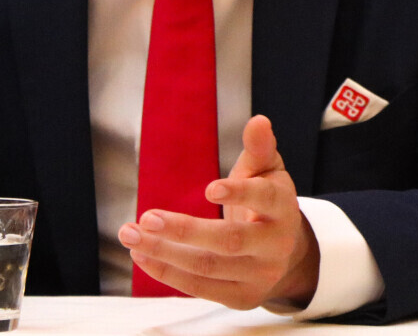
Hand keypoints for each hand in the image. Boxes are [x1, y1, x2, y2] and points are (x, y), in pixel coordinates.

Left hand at [119, 114, 320, 308]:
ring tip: (131, 234)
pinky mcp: (241, 297)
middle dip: (185, 230)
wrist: (285, 255)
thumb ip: (260, 147)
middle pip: (230, 240)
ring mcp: (260, 275)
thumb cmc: (268, 204)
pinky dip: (167, 272)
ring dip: (164, 252)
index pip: (264, 199)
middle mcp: (276, 245)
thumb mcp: (267, 172)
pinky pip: (199, 287)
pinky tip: (143, 255)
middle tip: (147, 217)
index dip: (239, 194)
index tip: (209, 188)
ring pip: (208, 266)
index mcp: (284, 207)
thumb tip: (257, 121)